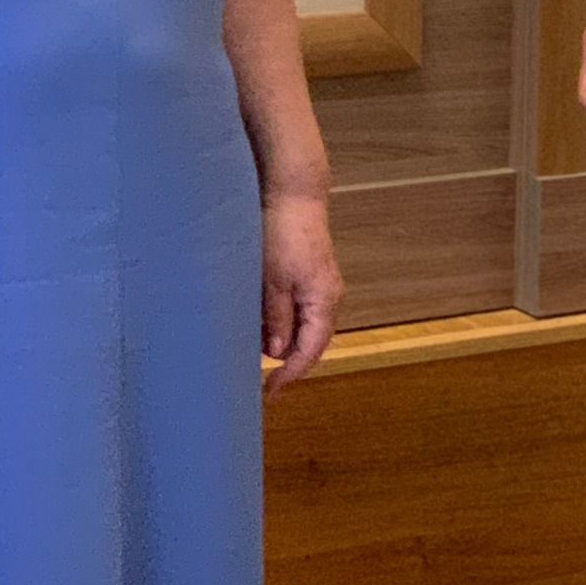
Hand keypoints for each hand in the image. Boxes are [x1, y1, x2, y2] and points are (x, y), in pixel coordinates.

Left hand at [261, 191, 342, 396]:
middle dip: (287, 359)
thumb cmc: (282, 233)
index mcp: (323, 301)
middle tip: (258, 371)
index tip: (269, 390)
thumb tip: (278, 352)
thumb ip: (277, 318)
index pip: (310, 352)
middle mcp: (329, 296)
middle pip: (312, 341)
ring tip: (256, 343)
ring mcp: (322, 283)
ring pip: (306, 325)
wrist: (293, 193)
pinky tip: (264, 317)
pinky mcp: (313, 273)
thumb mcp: (272, 280)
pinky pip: (302, 308)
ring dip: (284, 338)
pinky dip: (285, 319)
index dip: (290, 374)